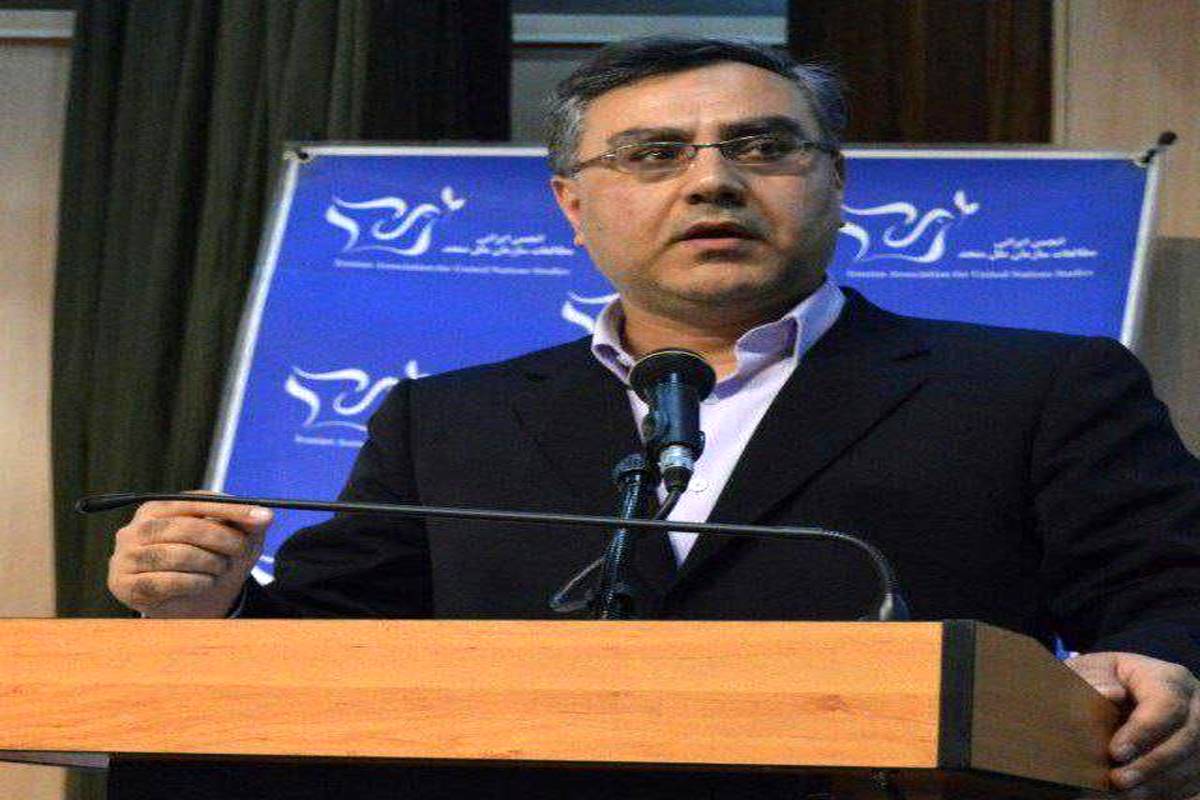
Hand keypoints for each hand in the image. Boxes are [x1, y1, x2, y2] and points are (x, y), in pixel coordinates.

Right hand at [108, 495, 272, 617]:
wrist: (192, 603)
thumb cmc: (210, 561)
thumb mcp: (234, 539)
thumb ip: (247, 524)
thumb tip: (264, 515)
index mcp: (157, 508)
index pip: (194, 502)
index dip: (230, 509)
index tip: (262, 517)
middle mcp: (135, 529)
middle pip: (185, 528)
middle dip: (222, 539)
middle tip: (240, 549)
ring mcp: (125, 557)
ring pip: (176, 555)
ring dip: (209, 563)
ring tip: (219, 569)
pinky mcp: (123, 585)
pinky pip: (164, 582)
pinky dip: (193, 583)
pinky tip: (204, 583)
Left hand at [1067, 651, 1199, 798]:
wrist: (1112, 698)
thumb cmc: (1100, 682)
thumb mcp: (1090, 672)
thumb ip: (1093, 678)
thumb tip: (1109, 693)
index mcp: (1170, 678)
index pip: (1166, 703)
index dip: (1143, 731)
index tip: (1115, 752)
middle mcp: (1196, 706)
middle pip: (1187, 738)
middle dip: (1151, 763)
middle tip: (1118, 780)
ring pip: (1194, 764)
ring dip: (1159, 783)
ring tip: (1123, 793)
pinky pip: (1195, 783)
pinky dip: (1167, 792)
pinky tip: (1138, 796)